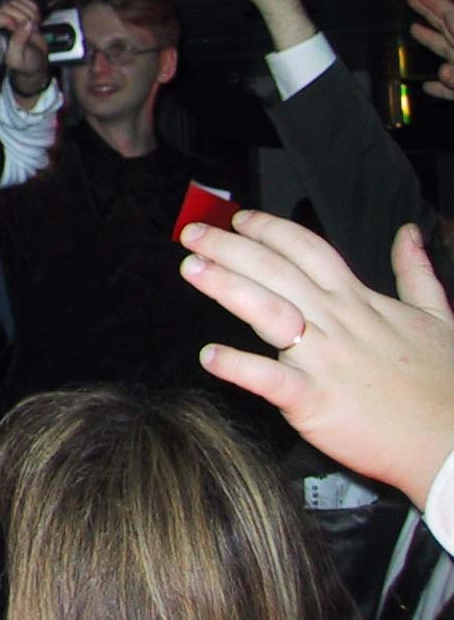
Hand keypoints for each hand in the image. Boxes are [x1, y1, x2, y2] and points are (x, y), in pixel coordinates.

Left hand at [0, 0, 48, 101]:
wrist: (36, 62)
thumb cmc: (24, 64)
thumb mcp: (17, 59)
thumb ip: (17, 44)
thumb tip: (26, 25)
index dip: (5, 19)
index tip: (17, 26)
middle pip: (4, 7)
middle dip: (20, 16)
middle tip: (30, 29)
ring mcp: (7, 15)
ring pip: (14, 2)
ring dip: (28, 12)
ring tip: (33, 26)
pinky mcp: (18, 11)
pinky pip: (22, 0)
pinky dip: (32, 7)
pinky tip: (36, 19)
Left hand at [179, 210, 453, 509]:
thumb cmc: (445, 383)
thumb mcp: (438, 316)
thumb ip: (414, 271)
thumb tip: (408, 232)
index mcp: (358, 301)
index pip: (306, 250)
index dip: (269, 230)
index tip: (238, 219)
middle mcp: (336, 322)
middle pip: (275, 271)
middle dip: (230, 247)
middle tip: (191, 234)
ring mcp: (325, 360)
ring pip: (267, 311)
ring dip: (226, 287)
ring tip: (192, 269)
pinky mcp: (317, 400)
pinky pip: (270, 379)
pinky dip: (239, 367)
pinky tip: (209, 356)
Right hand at [408, 0, 453, 99]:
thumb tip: (442, 72)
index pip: (451, 17)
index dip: (435, 3)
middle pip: (448, 31)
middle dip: (429, 14)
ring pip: (448, 56)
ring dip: (432, 42)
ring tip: (416, 30)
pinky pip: (451, 90)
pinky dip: (440, 87)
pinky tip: (428, 87)